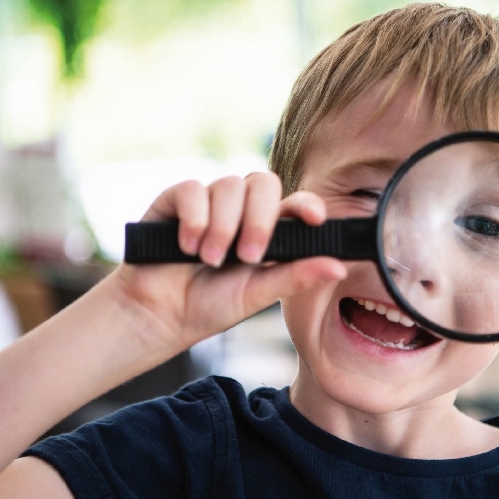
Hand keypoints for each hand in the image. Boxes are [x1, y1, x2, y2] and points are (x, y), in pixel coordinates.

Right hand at [115, 172, 346, 349]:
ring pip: (229, 185)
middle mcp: (240, 209)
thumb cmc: (208, 306)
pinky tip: (187, 246)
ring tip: (209, 260)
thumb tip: (340, 266)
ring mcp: (209, 201)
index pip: (294, 203)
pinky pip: (192, 189)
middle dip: (259, 219)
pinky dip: (194, 218)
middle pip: (263, 183)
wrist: (158, 315)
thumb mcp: (257, 295)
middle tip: (248, 256)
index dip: (307, 204)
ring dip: (223, 227)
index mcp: (267, 230)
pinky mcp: (176, 199)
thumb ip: (296, 276)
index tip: (315, 219)